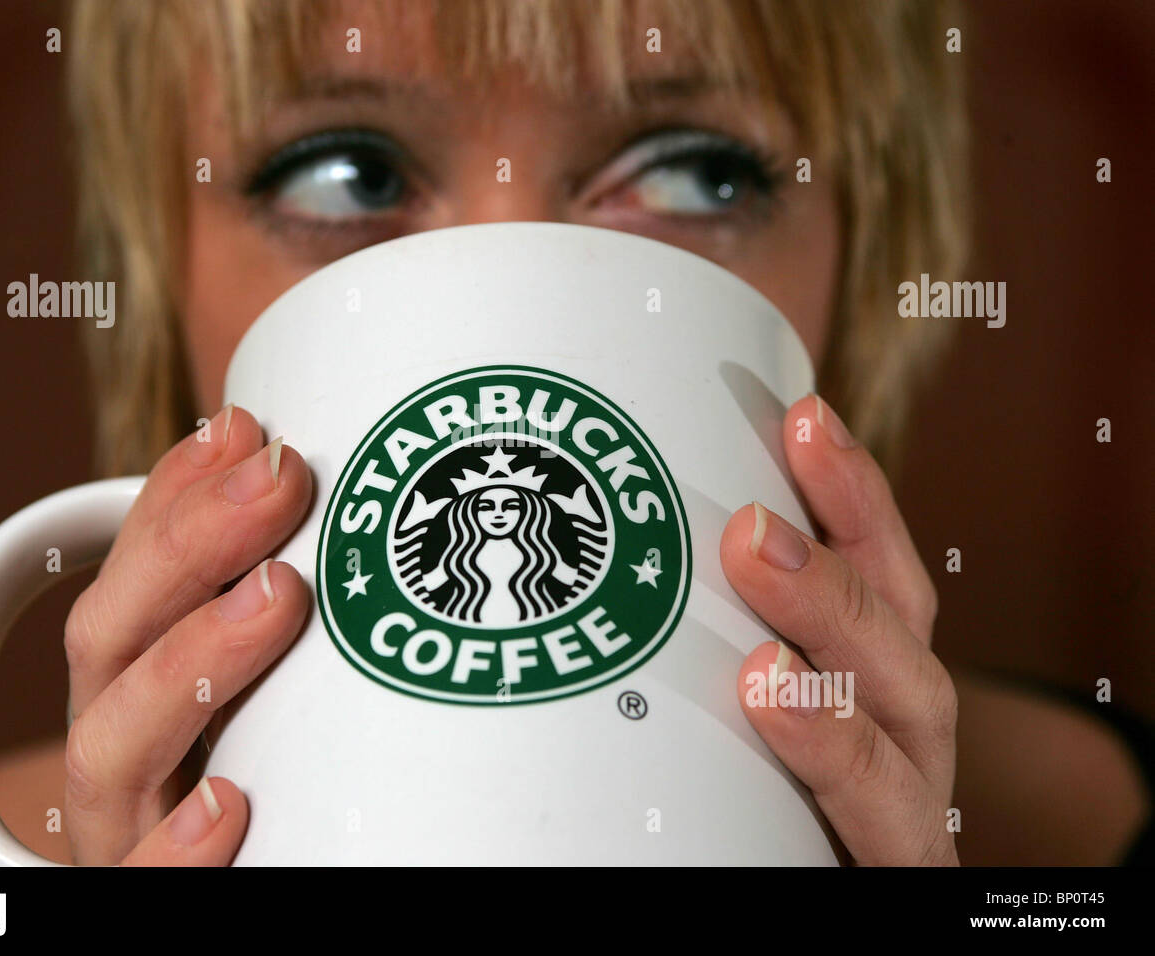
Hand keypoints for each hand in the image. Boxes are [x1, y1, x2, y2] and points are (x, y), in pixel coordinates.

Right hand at [62, 405, 312, 864]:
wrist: (255, 877)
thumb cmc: (263, 769)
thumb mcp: (263, 671)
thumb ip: (273, 592)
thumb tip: (312, 470)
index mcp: (132, 683)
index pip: (128, 579)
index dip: (174, 499)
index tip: (250, 432)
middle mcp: (115, 745)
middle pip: (108, 643)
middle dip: (188, 548)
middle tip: (279, 483)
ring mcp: (124, 829)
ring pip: (109, 749)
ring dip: (190, 663)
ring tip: (279, 598)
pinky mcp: (152, 891)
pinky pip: (143, 880)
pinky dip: (175, 848)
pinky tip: (229, 806)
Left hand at [722, 394, 957, 865]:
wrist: (766, 905)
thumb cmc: (738, 805)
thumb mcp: (729, 698)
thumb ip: (704, 626)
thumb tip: (604, 530)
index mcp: (875, 691)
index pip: (883, 585)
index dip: (853, 502)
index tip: (802, 417)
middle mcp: (905, 750)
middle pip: (901, 658)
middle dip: (832, 587)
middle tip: (749, 530)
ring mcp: (903, 826)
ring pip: (901, 760)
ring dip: (833, 700)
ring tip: (761, 667)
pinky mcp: (886, 880)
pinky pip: (885, 843)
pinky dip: (841, 779)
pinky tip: (781, 723)